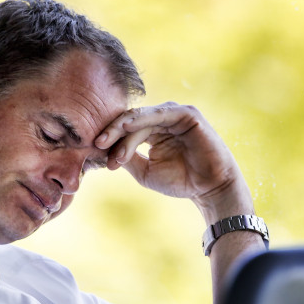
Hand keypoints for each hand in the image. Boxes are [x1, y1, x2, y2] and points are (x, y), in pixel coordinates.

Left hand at [95, 102, 252, 222]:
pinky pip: (160, 114)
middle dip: (111, 132)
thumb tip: (102, 151)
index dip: (109, 139)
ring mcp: (175, 114)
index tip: (94, 152)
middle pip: (129, 120)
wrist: (209, 189)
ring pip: (141, 117)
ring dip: (122, 130)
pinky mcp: (187, 114)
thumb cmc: (180, 181)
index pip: (125, 130)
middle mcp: (162, 119)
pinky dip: (142, 119)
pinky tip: (127, 128)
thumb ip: (126, 159)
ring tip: (106, 141)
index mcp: (152, 130)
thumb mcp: (145, 171)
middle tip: (96, 144)